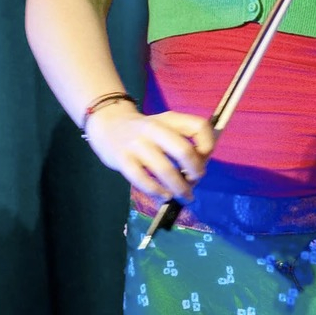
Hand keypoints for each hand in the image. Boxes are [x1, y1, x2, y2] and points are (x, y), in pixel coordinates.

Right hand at [84, 103, 213, 202]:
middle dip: (195, 171)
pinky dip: (157, 191)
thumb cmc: (145, 131)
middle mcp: (154, 129)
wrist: (108, 125)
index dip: (208, 145)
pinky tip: (164, 195)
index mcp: (171, 119)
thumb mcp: (166, 126)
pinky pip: (142, 180)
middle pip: (184, 151)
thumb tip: (200, 169)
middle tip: (196, 181)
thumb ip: (183, 141)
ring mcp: (137, 144)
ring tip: (184, 196)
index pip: (199, 127)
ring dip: (179, 187)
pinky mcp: (122, 160)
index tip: (204, 159)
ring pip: (164, 170)